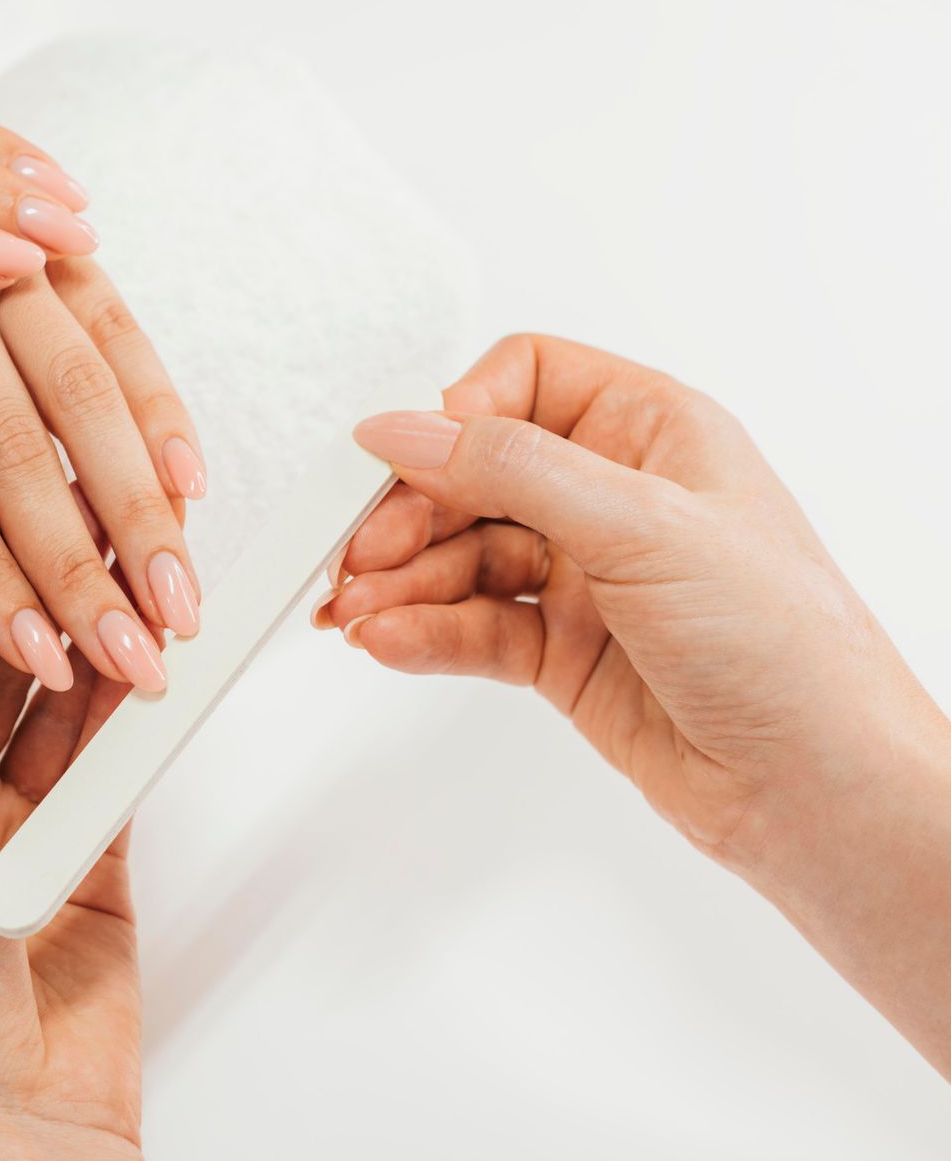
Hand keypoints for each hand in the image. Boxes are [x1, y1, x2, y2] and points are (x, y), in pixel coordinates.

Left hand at [0, 529, 142, 1159]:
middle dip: (41, 598)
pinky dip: (134, 720)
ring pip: (59, 710)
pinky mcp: (85, 858)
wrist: (5, 1147)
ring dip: (96, 650)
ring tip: (140, 573)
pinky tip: (156, 662)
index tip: (10, 493)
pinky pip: (111, 767)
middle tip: (95, 516)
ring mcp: (11, 826)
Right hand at [322, 333, 950, 1074]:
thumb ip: (512, 469)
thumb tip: (405, 428)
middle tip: (355, 557)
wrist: (818, 793)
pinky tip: (388, 643)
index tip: (403, 461)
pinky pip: (469, 626)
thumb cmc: (786, 649)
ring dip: (400, 582)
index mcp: (652, 432)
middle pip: (471, 473)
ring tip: (355, 613)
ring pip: (458, 554)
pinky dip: (422, 633)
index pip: (523, 380)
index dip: (456, 415)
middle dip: (405, 514)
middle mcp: (612, 496)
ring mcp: (584, 576)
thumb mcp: (643, 528)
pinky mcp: (560, 651)